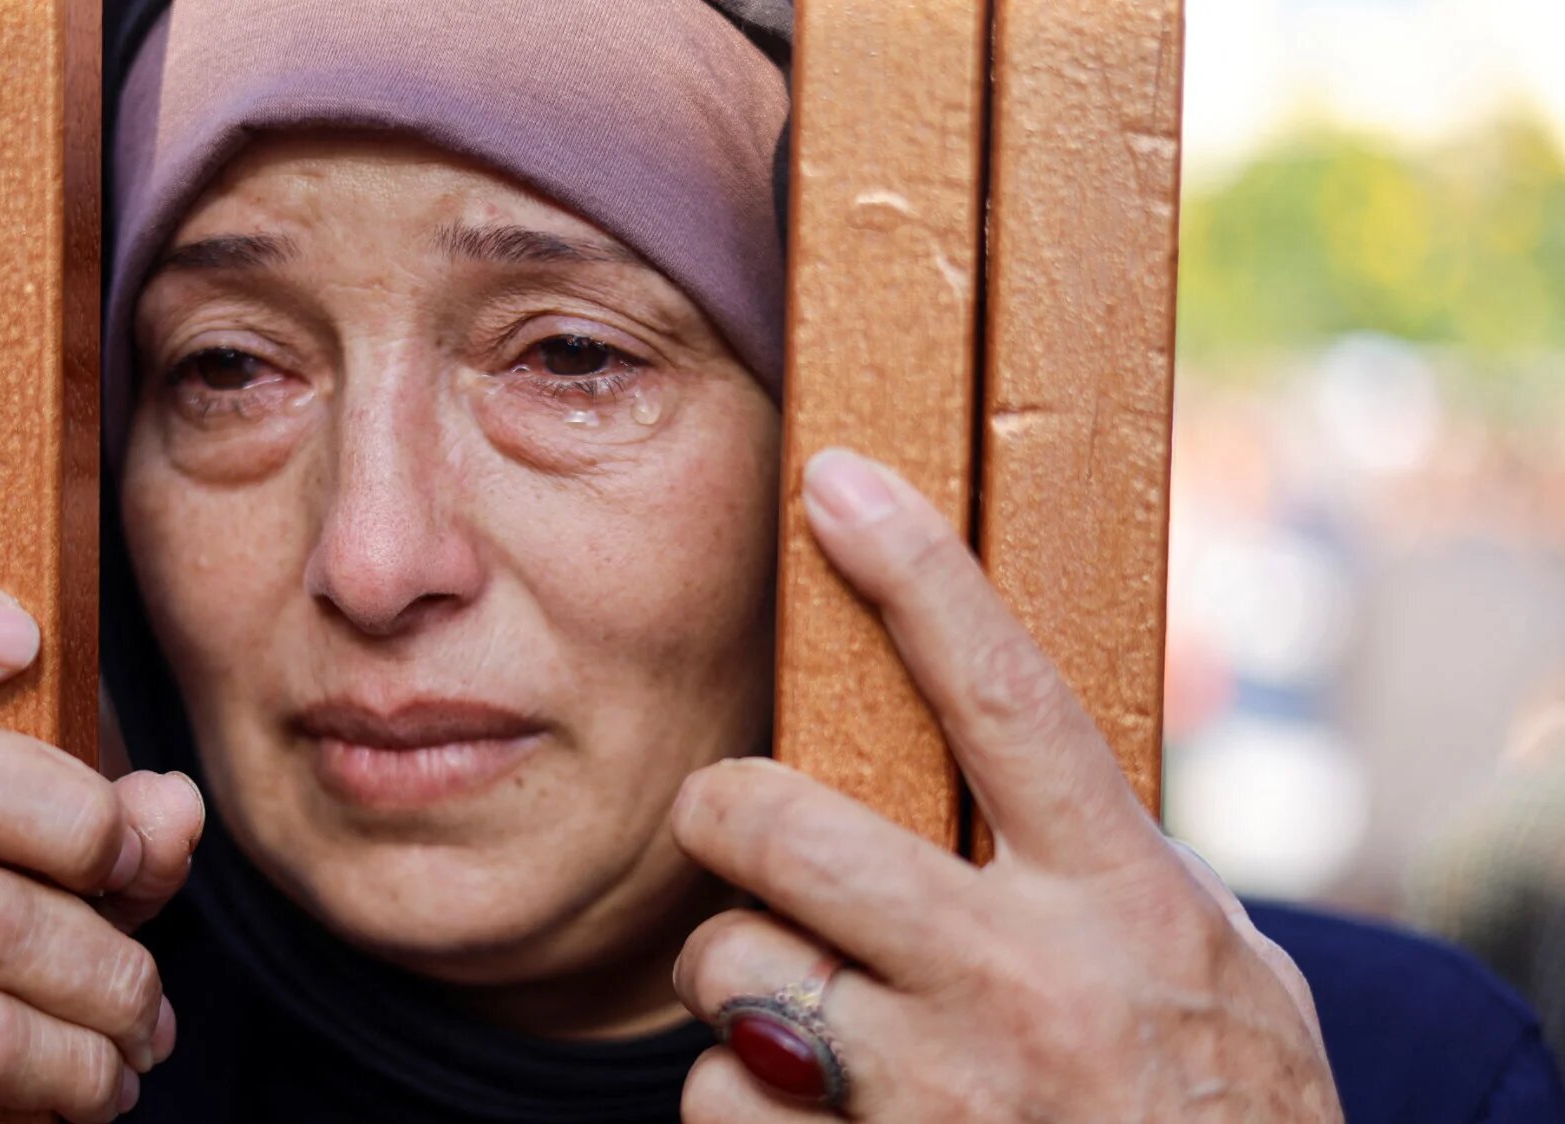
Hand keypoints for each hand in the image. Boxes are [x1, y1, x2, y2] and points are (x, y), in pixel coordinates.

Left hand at [669, 448, 1341, 1121]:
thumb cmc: (1225, 1113)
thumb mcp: (1213, 964)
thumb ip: (1108, 863)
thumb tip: (1001, 751)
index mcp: (1119, 900)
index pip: (1005, 699)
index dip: (917, 575)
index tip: (839, 481)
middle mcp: (1021, 983)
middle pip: (786, 828)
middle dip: (729, 812)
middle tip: (740, 823)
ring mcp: (937, 1095)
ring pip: (731, 971)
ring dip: (742, 982)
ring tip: (813, 1014)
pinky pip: (716, 1103)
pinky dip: (741, 1102)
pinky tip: (815, 1115)